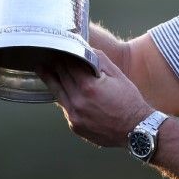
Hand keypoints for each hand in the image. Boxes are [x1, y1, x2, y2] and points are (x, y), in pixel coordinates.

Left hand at [38, 51, 153, 147]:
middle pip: (60, 78)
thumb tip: (86, 49)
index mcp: (88, 87)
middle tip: (48, 55)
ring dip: (51, 80)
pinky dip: (63, 96)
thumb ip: (100, 60)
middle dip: (55, 65)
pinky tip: (61, 89)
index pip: (69, 65)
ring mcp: (74, 116)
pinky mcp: (75, 126)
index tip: (58, 48)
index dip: (63, 56)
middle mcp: (78, 102)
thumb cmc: (129, 101)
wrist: (135, 129)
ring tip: (43, 69)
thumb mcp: (118, 75)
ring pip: (57, 93)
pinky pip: (65, 107)